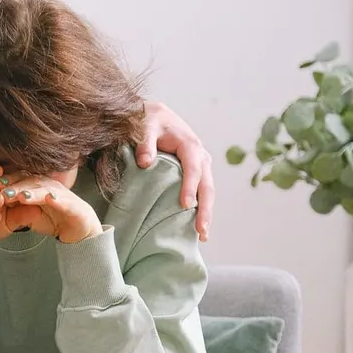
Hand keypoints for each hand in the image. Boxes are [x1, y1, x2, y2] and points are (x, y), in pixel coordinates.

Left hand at [0, 176, 101, 242]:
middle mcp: (45, 184)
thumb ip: (13, 207)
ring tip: (18, 195)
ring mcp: (59, 192)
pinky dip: (55, 198)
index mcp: (33, 184)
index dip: (2, 178)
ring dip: (30, 190)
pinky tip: (48, 199)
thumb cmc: (51, 218)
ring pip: (42, 188)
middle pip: (26, 180)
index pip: (15, 178)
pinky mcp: (70, 204)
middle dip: (12, 183)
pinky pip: (62, 200)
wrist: (77, 228)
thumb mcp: (27, 213)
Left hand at [137, 101, 213, 240]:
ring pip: (208, 192)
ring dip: (206, 214)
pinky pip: (201, 194)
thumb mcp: (145, 126)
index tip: (185, 205)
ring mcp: (201, 167)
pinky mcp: (196, 175)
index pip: (193, 168)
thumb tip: (144, 162)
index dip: (190, 186)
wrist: (156, 116)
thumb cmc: (150, 121)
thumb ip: (145, 142)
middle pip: (207, 186)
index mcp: (190, 145)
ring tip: (203, 236)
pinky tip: (196, 228)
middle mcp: (200, 157)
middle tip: (201, 231)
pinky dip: (201, 210)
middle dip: (205, 209)